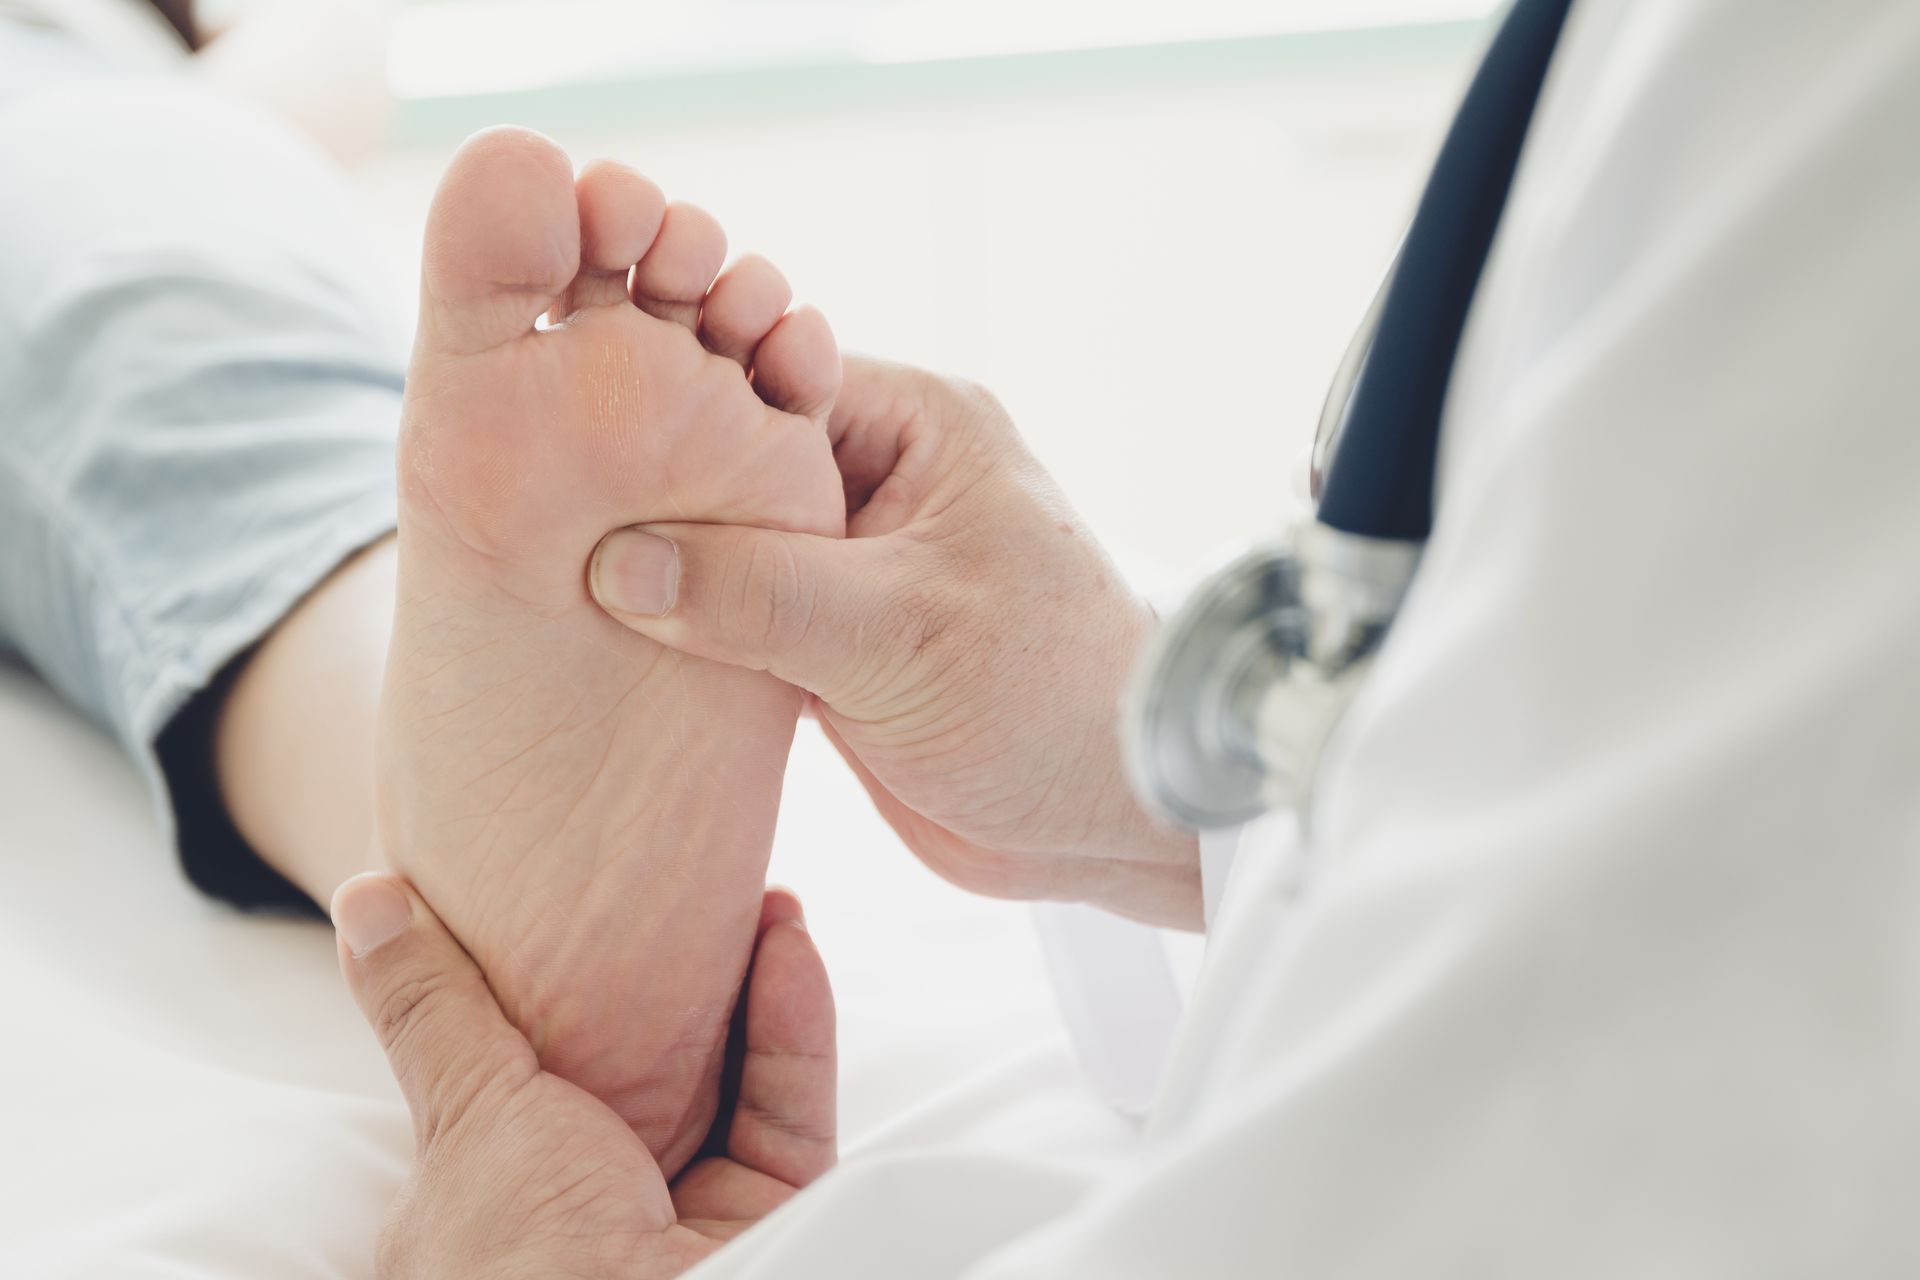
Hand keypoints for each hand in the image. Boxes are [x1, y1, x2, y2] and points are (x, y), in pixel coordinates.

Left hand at [330, 874, 834, 1278]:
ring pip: (728, 1086)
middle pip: (651, 1075)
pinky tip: (793, 943)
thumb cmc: (525, 1249)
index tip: (605, 908)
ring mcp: (683, 1220)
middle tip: (705, 895)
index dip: (577, 990)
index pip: (541, 1077)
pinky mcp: (768, 1221)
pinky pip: (784, 1113)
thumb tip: (365, 898)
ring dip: (752, 986)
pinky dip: (794, 1028)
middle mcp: (591, 1212)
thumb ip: (432, 1006)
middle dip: (683, 982)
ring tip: (767, 897)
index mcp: (498, 1201)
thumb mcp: (465, 1106)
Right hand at [588, 357, 1198, 926]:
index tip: (570, 424)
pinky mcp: (831, 644)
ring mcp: (851, 564)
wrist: (1111, 817)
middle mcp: (879, 479)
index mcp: (916, 426)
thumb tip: (617, 565)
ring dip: (662, 572)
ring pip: (724, 546)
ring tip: (554, 581)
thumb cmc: (1050, 698)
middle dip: (649, 488)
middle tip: (540, 511)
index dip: (668, 397)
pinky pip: (736, 621)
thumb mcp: (898, 631)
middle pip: (730, 458)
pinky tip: (612, 650)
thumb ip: (757, 592)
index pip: (763, 376)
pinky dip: (686, 638)